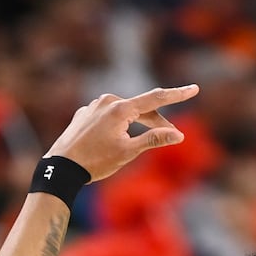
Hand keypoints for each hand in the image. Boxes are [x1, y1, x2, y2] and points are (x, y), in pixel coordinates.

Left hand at [45, 86, 198, 181]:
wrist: (60, 168)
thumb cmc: (95, 162)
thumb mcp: (128, 152)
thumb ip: (154, 139)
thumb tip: (178, 135)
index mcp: (120, 108)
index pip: (156, 98)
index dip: (177, 94)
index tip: (194, 88)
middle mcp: (107, 101)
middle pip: (141, 108)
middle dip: (156, 121)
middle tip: (171, 135)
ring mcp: (93, 106)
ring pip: (124, 112)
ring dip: (136, 123)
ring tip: (136, 143)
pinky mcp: (84, 114)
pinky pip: (107, 116)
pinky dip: (117, 125)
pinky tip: (113, 140)